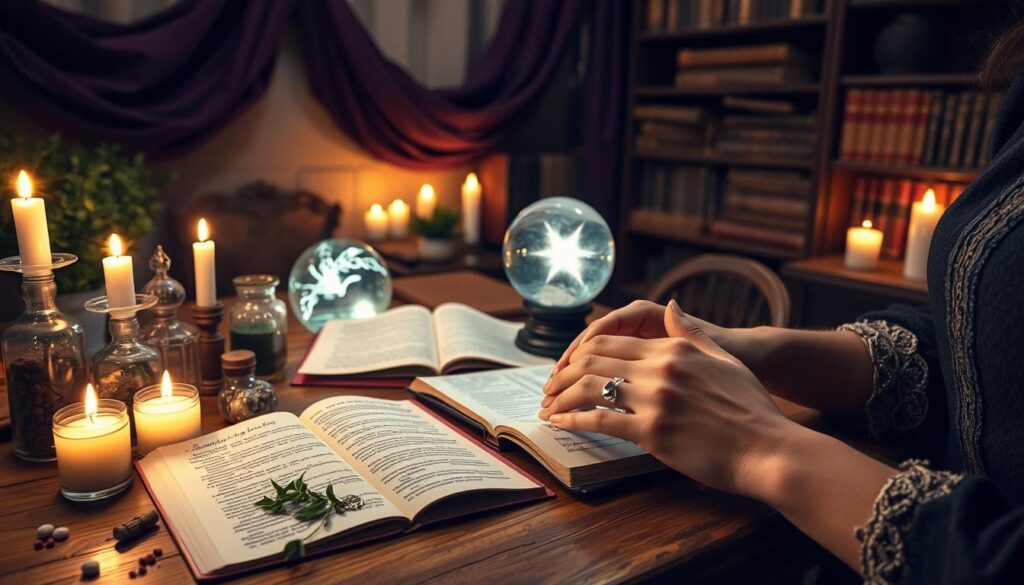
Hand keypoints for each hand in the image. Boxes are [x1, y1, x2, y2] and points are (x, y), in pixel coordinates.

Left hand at [539, 300, 797, 496]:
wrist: (768, 450)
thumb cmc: (751, 410)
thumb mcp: (722, 360)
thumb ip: (690, 333)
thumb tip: (671, 307)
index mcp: (673, 349)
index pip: (611, 341)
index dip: (580, 353)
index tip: (566, 367)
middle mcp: (660, 368)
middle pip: (593, 361)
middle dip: (562, 375)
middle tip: (548, 389)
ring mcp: (655, 399)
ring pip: (589, 388)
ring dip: (561, 397)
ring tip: (548, 408)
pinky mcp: (652, 431)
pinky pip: (600, 420)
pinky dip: (574, 420)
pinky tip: (562, 424)